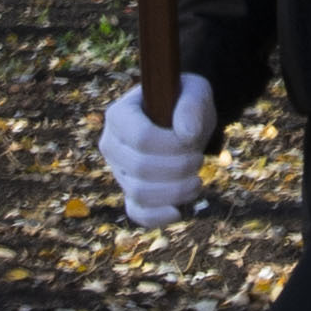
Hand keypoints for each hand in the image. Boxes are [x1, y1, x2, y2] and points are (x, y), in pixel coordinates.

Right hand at [97, 68, 218, 223]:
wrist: (185, 122)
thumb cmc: (185, 102)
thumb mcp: (195, 92)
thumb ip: (192, 105)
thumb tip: (186, 135)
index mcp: (119, 115)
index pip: (141, 138)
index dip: (173, 145)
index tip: (193, 140)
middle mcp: (111, 145)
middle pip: (141, 168)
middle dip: (179, 168)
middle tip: (198, 159)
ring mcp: (119, 172)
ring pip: (140, 193)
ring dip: (175, 192)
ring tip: (196, 182)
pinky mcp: (131, 193)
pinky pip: (137, 213)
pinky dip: (157, 217)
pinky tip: (178, 211)